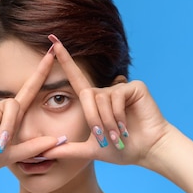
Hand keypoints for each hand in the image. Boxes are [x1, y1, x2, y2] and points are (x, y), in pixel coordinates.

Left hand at [44, 34, 170, 168]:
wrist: (147, 151)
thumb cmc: (122, 151)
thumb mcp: (91, 150)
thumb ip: (69, 150)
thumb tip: (45, 152)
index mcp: (95, 103)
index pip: (75, 79)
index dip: (65, 60)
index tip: (52, 40)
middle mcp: (106, 92)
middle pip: (86, 94)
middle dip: (92, 119)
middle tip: (103, 138)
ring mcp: (120, 87)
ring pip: (101, 98)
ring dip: (106, 120)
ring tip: (117, 135)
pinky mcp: (134, 87)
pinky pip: (116, 96)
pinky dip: (117, 115)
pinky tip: (125, 126)